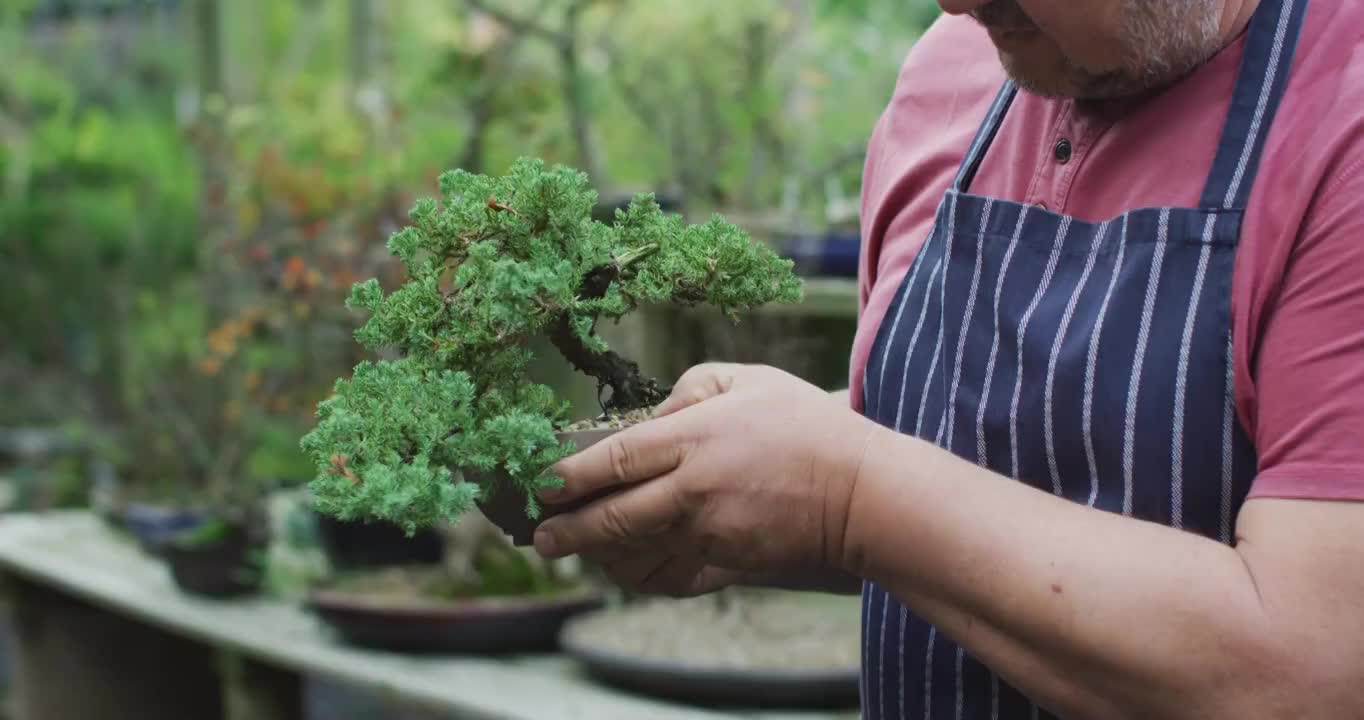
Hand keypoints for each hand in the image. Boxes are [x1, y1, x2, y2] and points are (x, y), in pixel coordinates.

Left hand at [532, 363, 881, 595]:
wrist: (860, 492)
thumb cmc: (807, 427)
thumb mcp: (749, 379)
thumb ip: (690, 389)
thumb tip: (649, 419)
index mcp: (693, 439)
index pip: (614, 461)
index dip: (570, 476)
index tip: (542, 484)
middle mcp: (692, 491)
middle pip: (612, 518)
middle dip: (568, 531)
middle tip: (541, 536)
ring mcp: (708, 534)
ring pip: (633, 554)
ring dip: (598, 556)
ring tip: (577, 548)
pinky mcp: (726, 564)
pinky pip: (668, 579)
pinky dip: (639, 577)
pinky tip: (624, 568)